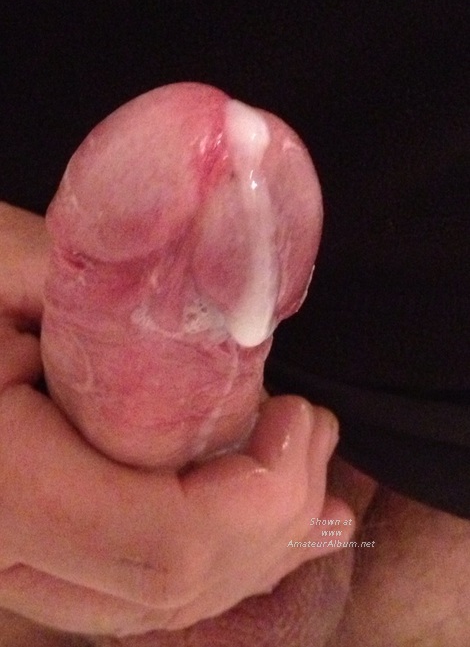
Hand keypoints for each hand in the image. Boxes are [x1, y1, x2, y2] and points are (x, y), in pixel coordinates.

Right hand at [0, 203, 353, 637]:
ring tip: (313, 491)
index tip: (299, 420)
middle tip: (316, 439)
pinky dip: (208, 565)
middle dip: (274, 522)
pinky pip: (131, 590)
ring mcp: (11, 568)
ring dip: (252, 552)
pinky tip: (257, 530)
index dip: (259, 498)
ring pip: (155, 604)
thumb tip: (230, 309)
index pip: (161, 539)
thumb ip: (117, 282)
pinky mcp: (27, 557)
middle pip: (170, 583)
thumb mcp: (7, 264)